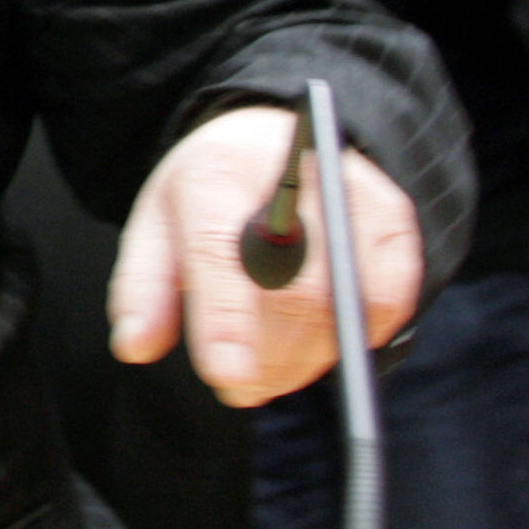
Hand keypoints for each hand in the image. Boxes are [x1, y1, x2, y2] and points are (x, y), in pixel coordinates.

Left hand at [109, 105, 422, 406]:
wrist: (272, 143)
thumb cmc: (210, 194)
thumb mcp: (157, 225)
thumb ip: (143, 286)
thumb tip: (135, 345)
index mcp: (215, 170)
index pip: (220, 248)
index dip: (226, 319)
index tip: (228, 376)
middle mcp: (290, 171)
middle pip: (293, 290)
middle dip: (268, 357)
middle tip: (242, 385)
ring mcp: (350, 191)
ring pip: (345, 305)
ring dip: (308, 358)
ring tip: (274, 363)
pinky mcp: (393, 216)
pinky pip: (390, 301)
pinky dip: (357, 336)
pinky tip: (321, 335)